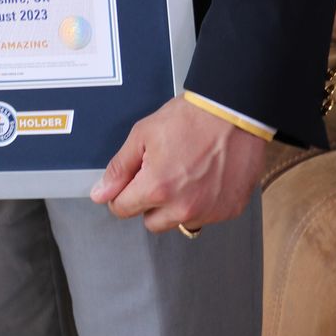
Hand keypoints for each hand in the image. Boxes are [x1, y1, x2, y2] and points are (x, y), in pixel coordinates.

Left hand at [89, 96, 265, 233]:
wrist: (234, 113)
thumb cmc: (191, 118)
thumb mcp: (143, 134)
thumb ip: (120, 167)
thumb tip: (101, 193)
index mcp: (157, 188)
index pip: (123, 209)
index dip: (121, 193)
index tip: (129, 182)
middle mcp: (183, 208)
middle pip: (150, 222)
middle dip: (148, 201)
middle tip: (159, 172)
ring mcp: (208, 212)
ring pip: (178, 222)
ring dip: (175, 205)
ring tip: (185, 172)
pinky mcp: (228, 211)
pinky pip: (205, 216)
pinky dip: (201, 202)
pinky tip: (204, 176)